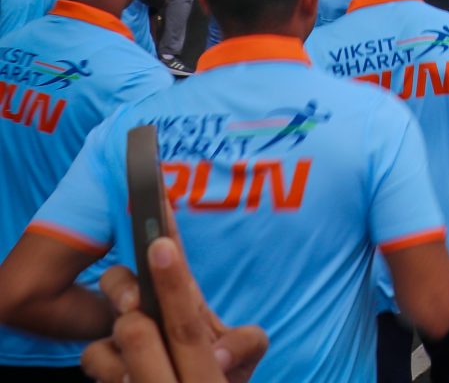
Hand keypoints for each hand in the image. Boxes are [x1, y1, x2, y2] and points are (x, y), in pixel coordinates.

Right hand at [81, 238, 268, 382]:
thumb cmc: (220, 368)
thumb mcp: (241, 353)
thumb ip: (245, 345)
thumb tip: (220, 356)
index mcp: (183, 297)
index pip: (168, 253)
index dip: (161, 224)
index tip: (154, 194)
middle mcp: (148, 310)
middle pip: (119, 279)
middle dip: (122, 286)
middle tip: (134, 305)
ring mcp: (125, 337)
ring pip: (106, 323)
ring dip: (125, 340)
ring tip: (141, 364)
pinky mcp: (110, 365)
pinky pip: (94, 357)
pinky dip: (112, 370)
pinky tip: (129, 381)